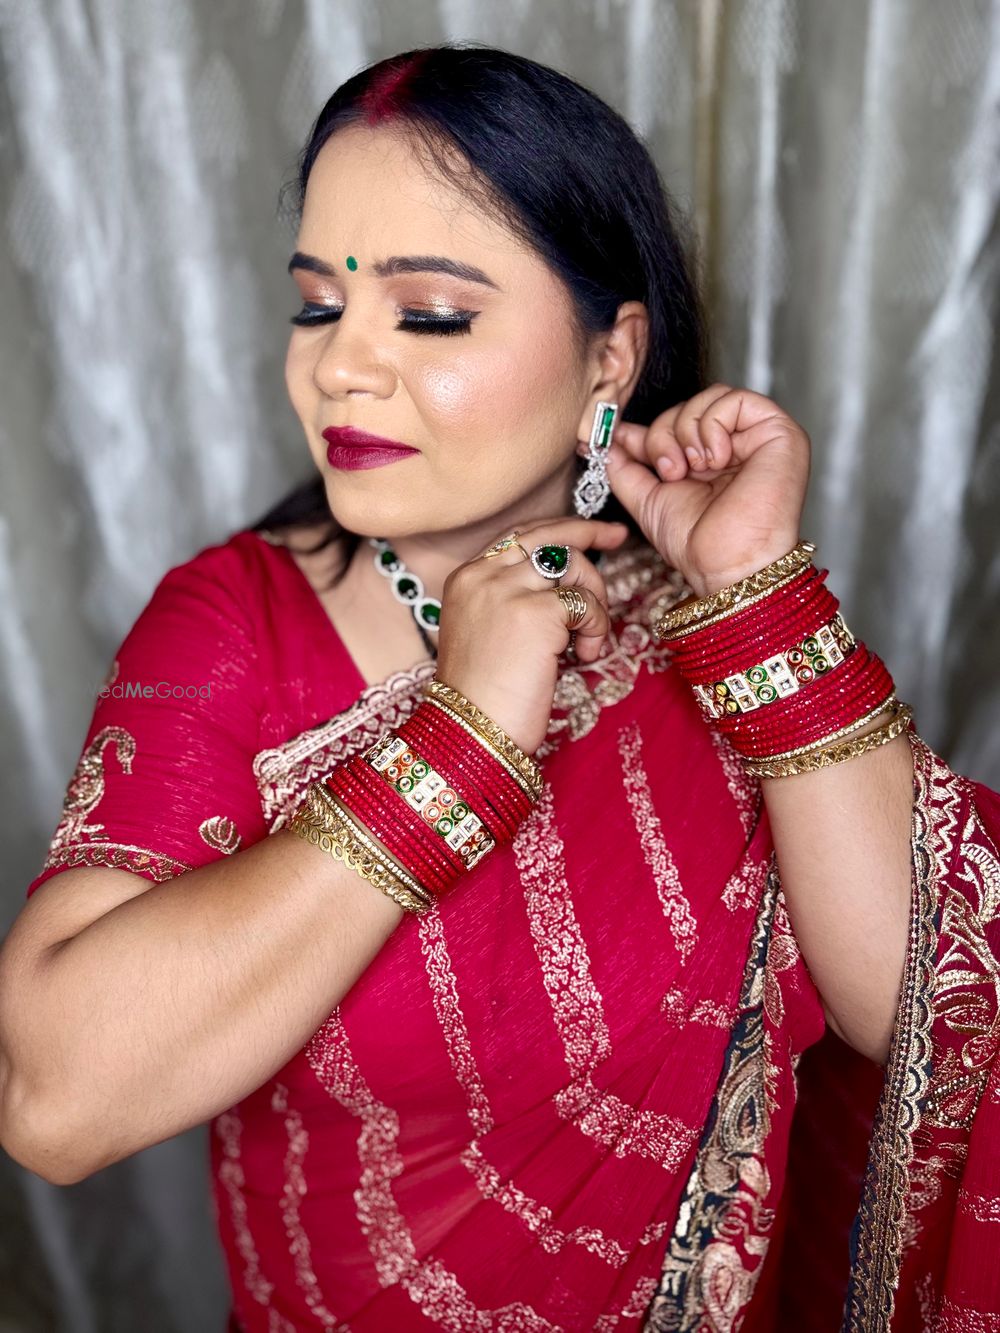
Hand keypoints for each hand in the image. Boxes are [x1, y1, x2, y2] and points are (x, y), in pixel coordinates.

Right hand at [435, 517, 629, 754]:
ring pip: (571, 564)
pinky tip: (583, 655)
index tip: (589, 533)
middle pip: (547, 536)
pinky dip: (596, 627)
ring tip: (587, 639)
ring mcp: (507, 592)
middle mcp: (482, 577)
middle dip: (587, 532)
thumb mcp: (486, 634)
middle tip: (616, 536)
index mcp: (465, 579)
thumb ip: (511, 601)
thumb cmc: (483, 697)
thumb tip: (562, 586)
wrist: (472, 733)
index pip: (519, 537)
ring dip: (593, 599)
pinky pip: (585, 603)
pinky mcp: (536, 615)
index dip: (557, 531)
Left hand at [588, 383, 810, 596]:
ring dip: (687, 430)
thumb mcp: (648, 499)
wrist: (728, 566)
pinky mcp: (781, 432)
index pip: (674, 423)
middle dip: (664, 434)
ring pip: (710, 397)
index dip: (646, 429)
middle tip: (670, 472)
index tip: (611, 438)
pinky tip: (715, 460)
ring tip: (694, 469)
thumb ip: (626, 468)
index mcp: (709, 461)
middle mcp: (736, 446)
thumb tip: (609, 438)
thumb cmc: (698, 544)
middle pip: (688, 406)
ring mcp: (759, 437)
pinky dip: (712, 425)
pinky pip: (735, 399)